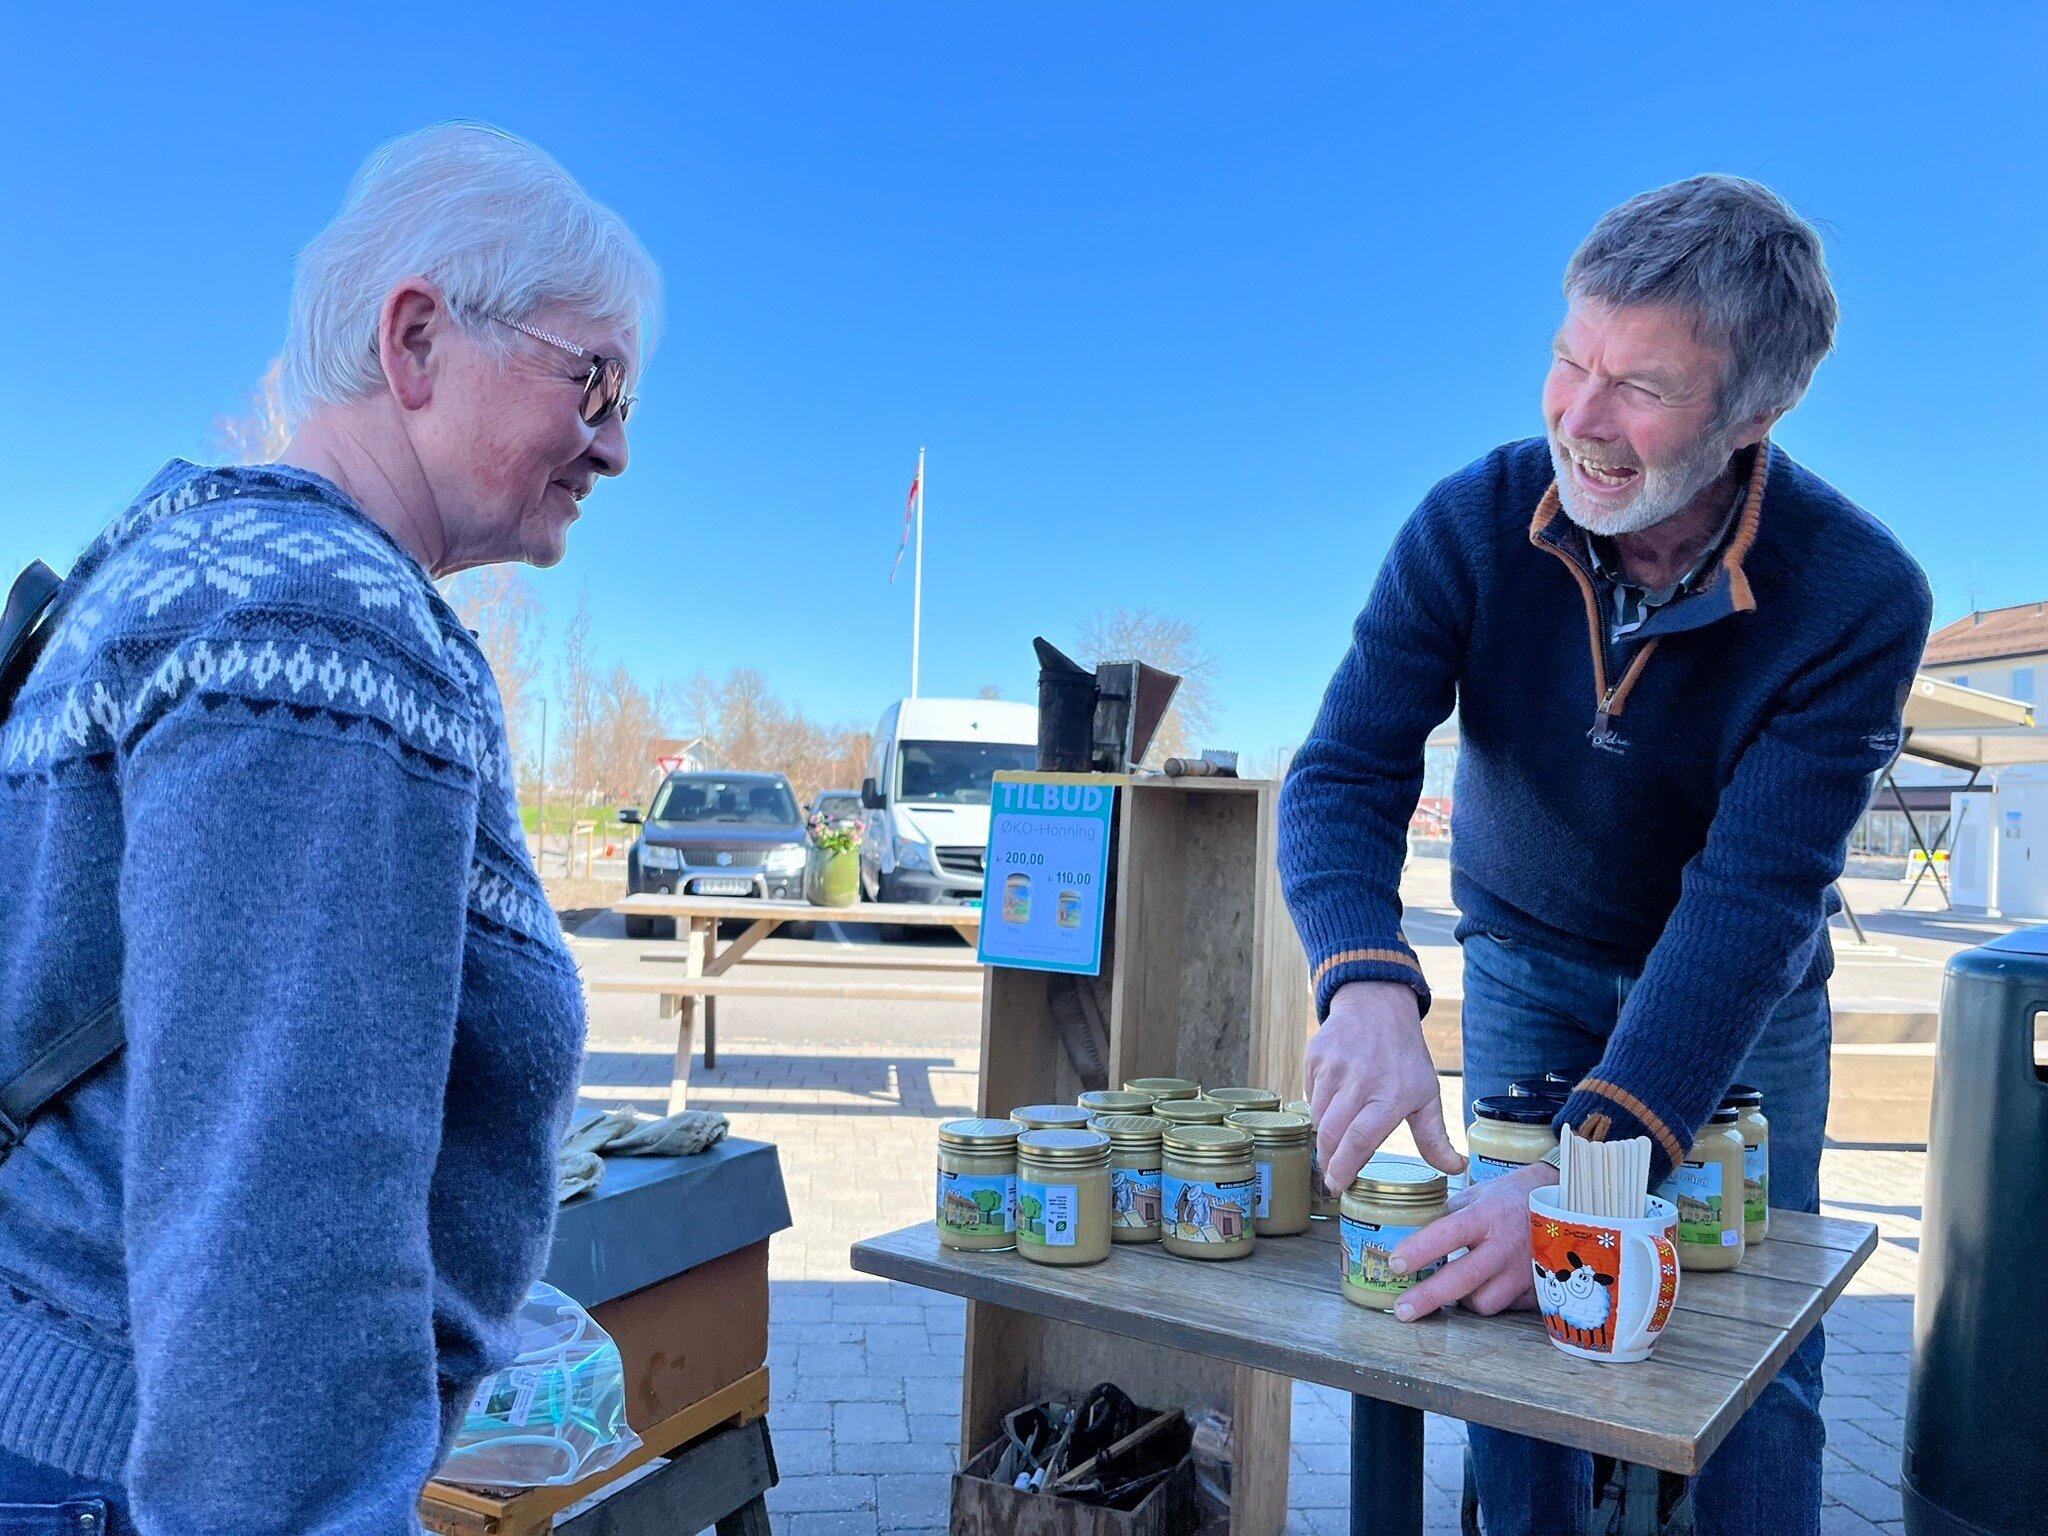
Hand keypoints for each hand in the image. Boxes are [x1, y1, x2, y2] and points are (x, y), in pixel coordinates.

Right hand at [1306, 980, 1464, 1193]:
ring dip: (1324, 1135)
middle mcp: (1359, 1080)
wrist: (1377, 1005)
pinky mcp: (1315, 1058)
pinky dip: (1318, 1108)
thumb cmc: (1404, 1056)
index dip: (1344, 1167)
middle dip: (1327, 1160)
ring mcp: (1333, 1067)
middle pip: (1331, 1133)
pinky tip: (1334, 1104)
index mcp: (1390, 1094)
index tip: (1337, 1186)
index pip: (1360, 1139)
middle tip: (1331, 1176)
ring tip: (1336, 1140)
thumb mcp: (1427, 1094)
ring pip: (1317, 1117)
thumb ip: (1436, 1136)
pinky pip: (1309, 1096)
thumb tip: (1456, 1168)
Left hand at [1387, 1159, 1557, 1321]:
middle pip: (1463, 1279)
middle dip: (1429, 1297)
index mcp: (1486, 1216)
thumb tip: (1413, 1235)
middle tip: (1403, 1310)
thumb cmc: (1511, 1198)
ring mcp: (1524, 1271)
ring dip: (1464, 1301)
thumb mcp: (1478, 1195)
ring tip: (1453, 1291)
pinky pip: (1506, 1307)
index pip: (1448, 1233)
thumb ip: (1449, 1217)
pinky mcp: (1538, 1289)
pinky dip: (1491, 1301)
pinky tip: (1484, 1290)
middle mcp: (1505, 1246)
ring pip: (1485, 1303)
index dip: (1420, 1250)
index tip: (1395, 1264)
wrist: (1564, 1203)